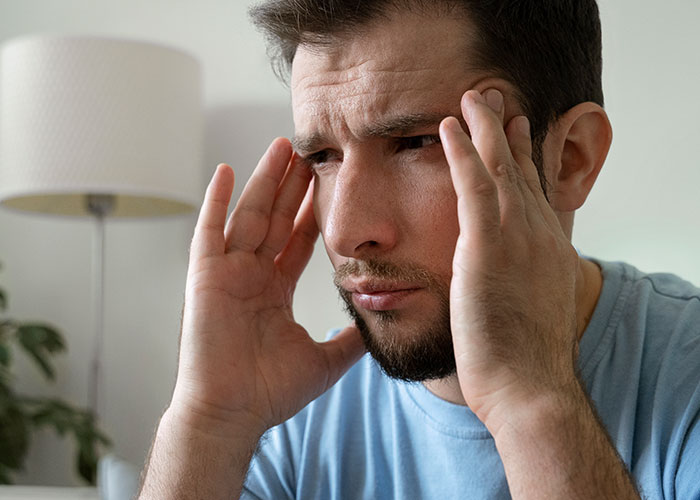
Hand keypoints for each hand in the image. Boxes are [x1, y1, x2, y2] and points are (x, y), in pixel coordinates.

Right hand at [171, 138, 364, 435]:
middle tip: (307, 151)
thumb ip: (351, 339)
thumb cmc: (270, 393)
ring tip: (282, 148)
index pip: (298, 240)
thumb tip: (379, 326)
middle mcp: (251, 276)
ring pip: (249, 215)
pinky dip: (216, 202)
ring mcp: (227, 273)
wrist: (233, 414)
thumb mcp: (326, 361)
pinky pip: (210, 231)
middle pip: (276, 219)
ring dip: (264, 181)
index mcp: (274, 290)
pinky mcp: (204, 276)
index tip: (326, 181)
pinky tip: (227, 171)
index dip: (312, 210)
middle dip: (292, 186)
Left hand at [439, 90, 580, 433]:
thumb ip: (518, 286)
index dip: (523, 159)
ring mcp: (515, 238)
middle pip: (520, 171)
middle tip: (495, 99)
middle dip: (506, 133)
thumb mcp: (531, 313)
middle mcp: (537, 235)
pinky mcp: (487, 247)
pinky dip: (462, 153)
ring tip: (471, 97)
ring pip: (499, 168)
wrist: (529, 389)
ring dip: (484, 129)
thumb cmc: (524, 362)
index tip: (514, 132)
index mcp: (546, 251)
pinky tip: (449, 127)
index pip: (532, 193)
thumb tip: (506, 283)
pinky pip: (473, 186)